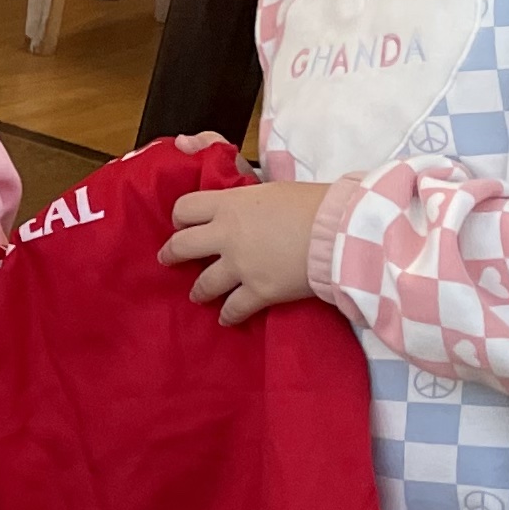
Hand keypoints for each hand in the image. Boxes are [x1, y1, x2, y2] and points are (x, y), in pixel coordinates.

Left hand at [160, 180, 333, 326]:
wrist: (340, 231)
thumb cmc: (314, 204)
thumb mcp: (272, 190)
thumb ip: (248, 201)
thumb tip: (244, 205)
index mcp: (229, 205)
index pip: (185, 208)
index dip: (180, 217)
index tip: (181, 224)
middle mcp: (226, 236)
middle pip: (182, 246)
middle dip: (172, 254)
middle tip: (168, 259)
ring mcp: (240, 266)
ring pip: (203, 283)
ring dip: (198, 290)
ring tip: (198, 295)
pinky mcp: (259, 292)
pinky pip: (234, 308)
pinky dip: (228, 315)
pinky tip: (226, 319)